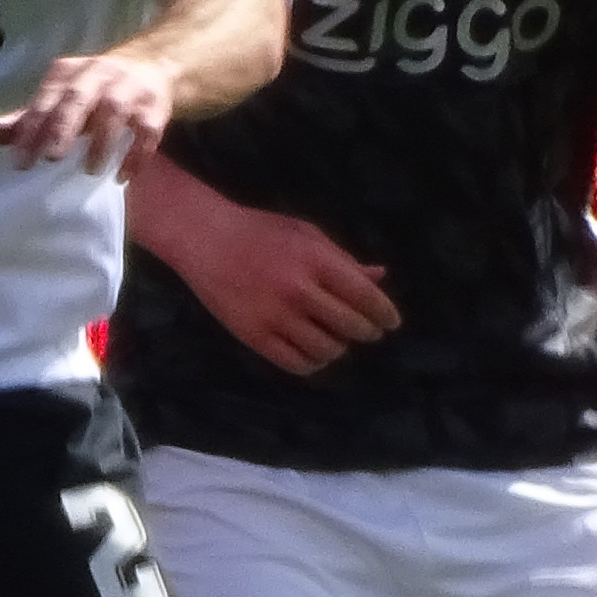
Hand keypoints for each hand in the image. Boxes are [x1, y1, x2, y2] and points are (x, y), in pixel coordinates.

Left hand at [0, 50, 177, 176]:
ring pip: (114, 111)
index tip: (19, 163)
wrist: (156, 65)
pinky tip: (124, 177)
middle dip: (64, 127)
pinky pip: (148, 130)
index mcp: (66, 74)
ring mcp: (128, 89)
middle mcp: (96, 75)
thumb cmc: (93, 92)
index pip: (44, 101)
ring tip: (90, 170)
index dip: (30, 130)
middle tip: (53, 158)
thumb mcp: (57, 100)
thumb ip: (21, 121)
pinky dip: (137, 153)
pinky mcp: (155, 107)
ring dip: (103, 141)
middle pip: (77, 99)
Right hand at [169, 207, 399, 373]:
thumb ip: (344, 259)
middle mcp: (297, 290)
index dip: (384, 313)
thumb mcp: (307, 235)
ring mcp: (275, 316)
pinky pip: (297, 364)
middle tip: (368, 332)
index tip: (391, 323)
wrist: (205, 239)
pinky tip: (314, 352)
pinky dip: (314, 363)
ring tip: (336, 339)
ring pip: (326, 349)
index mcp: (315, 260)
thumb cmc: (261, 232)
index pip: (364, 296)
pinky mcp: (254, 336)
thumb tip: (380, 277)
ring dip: (339, 347)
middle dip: (366, 331)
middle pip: (350, 326)